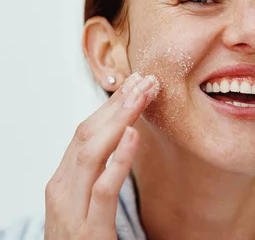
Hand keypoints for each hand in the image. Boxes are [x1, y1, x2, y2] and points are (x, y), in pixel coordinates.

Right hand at [44, 73, 158, 239]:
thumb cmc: (82, 238)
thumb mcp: (85, 201)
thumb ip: (98, 172)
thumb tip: (123, 137)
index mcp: (64, 179)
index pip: (86, 132)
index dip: (111, 105)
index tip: (135, 83)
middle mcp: (62, 188)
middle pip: (87, 134)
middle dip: (117, 104)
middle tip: (144, 80)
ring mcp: (71, 208)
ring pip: (92, 153)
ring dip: (119, 120)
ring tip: (142, 96)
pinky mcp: (88, 229)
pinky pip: (103, 189)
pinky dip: (118, 159)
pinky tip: (134, 136)